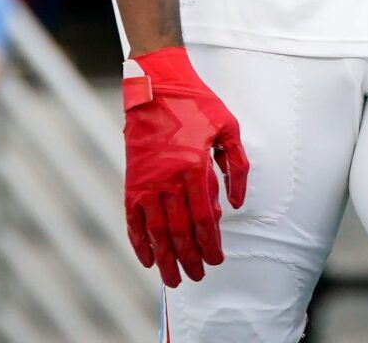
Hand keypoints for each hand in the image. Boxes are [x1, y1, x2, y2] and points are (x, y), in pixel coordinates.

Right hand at [122, 47, 248, 287]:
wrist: (157, 88)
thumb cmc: (198, 106)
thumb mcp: (229, 129)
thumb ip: (236, 166)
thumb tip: (235, 203)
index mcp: (194, 167)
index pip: (204, 217)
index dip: (210, 243)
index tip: (217, 259)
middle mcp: (168, 180)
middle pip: (179, 230)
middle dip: (189, 258)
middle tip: (197, 277)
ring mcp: (146, 183)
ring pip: (156, 231)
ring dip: (165, 258)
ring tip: (172, 279)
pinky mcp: (131, 182)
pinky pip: (133, 220)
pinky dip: (139, 241)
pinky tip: (148, 258)